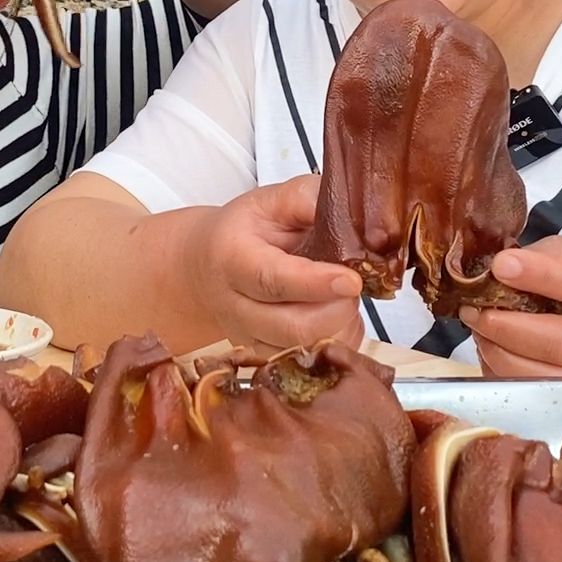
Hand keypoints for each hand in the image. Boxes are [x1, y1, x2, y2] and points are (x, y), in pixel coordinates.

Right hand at [182, 175, 365, 356]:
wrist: (207, 265)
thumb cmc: (244, 231)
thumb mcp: (271, 200)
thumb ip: (309, 200)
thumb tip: (354, 212)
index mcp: (233, 259)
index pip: (272, 279)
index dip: (315, 284)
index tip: (352, 280)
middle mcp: (235, 306)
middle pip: (290, 328)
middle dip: (336, 311)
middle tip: (354, 284)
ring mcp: (248, 338)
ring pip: (302, 351)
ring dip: (338, 328)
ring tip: (343, 298)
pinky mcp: (265, 356)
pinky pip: (309, 362)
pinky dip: (335, 342)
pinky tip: (338, 316)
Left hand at [460, 236, 561, 382]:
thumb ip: (547, 258)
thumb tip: (498, 267)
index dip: (543, 275)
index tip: (502, 265)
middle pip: (561, 343)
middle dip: (507, 326)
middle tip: (472, 308)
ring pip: (541, 377)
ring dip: (498, 351)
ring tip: (478, 326)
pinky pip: (529, 395)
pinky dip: (500, 371)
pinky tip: (492, 348)